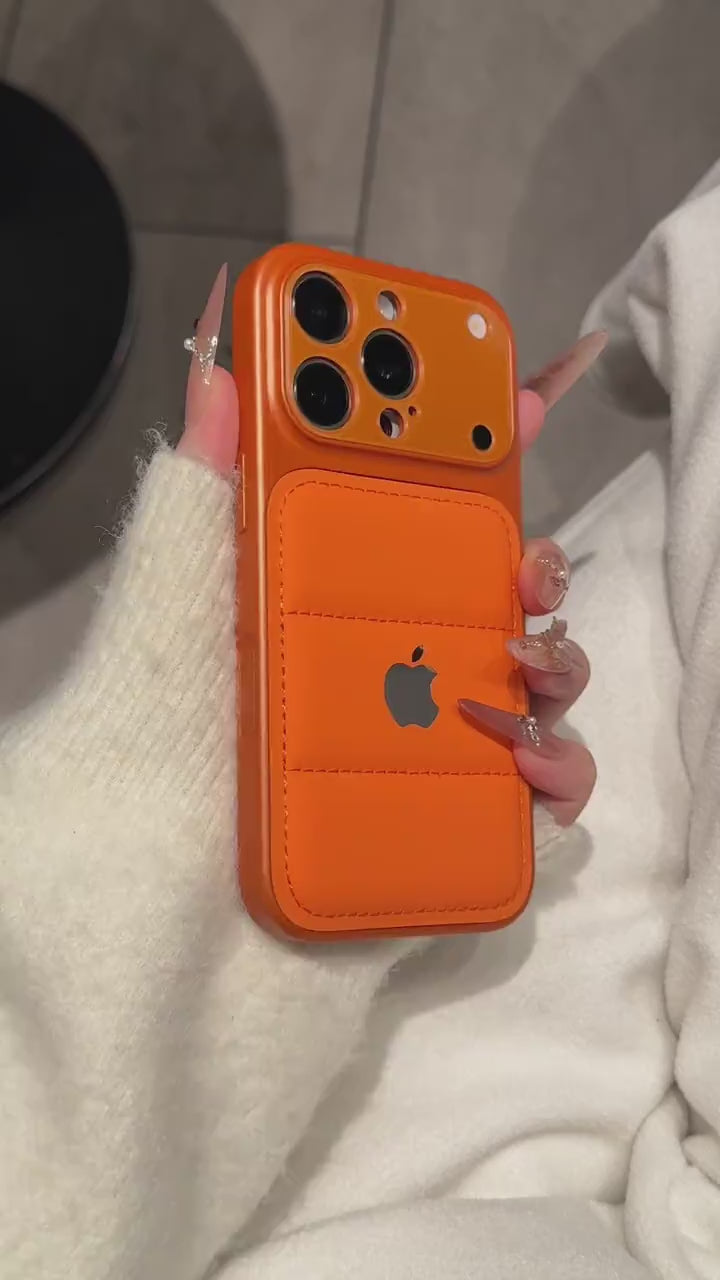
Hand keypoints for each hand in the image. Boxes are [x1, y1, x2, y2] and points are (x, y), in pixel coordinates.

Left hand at [183, 315, 598, 830]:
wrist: (151, 866)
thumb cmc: (164, 719)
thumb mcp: (179, 591)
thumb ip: (203, 488)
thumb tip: (217, 376)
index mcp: (347, 597)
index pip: (434, 517)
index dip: (487, 457)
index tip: (525, 400)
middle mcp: (402, 662)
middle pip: (507, 598)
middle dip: (538, 566)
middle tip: (524, 564)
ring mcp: (439, 741)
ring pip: (542, 683)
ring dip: (555, 661)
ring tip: (516, 661)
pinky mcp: (460, 819)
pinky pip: (547, 788)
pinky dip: (559, 766)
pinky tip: (523, 756)